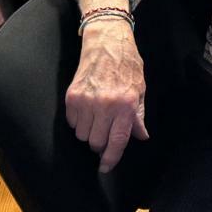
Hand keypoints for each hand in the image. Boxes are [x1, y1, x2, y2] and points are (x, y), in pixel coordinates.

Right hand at [64, 19, 147, 171]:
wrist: (107, 44)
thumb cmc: (128, 67)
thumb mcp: (139, 91)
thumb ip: (138, 117)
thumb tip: (140, 136)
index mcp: (125, 105)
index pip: (116, 141)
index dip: (110, 158)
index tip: (105, 167)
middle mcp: (104, 105)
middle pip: (96, 142)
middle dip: (101, 145)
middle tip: (106, 134)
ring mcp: (85, 101)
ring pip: (82, 135)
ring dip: (90, 133)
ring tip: (98, 119)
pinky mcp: (71, 97)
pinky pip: (72, 123)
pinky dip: (79, 123)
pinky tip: (88, 111)